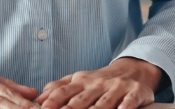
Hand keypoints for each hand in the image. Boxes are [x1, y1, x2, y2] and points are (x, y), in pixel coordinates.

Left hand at [38, 56, 162, 108]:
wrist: (132, 69)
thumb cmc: (99, 80)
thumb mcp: (78, 80)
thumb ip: (59, 87)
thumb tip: (39, 98)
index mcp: (81, 81)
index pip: (64, 92)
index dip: (53, 101)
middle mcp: (98, 84)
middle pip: (82, 100)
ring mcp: (116, 87)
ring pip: (104, 103)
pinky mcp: (134, 92)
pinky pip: (129, 101)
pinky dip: (125, 107)